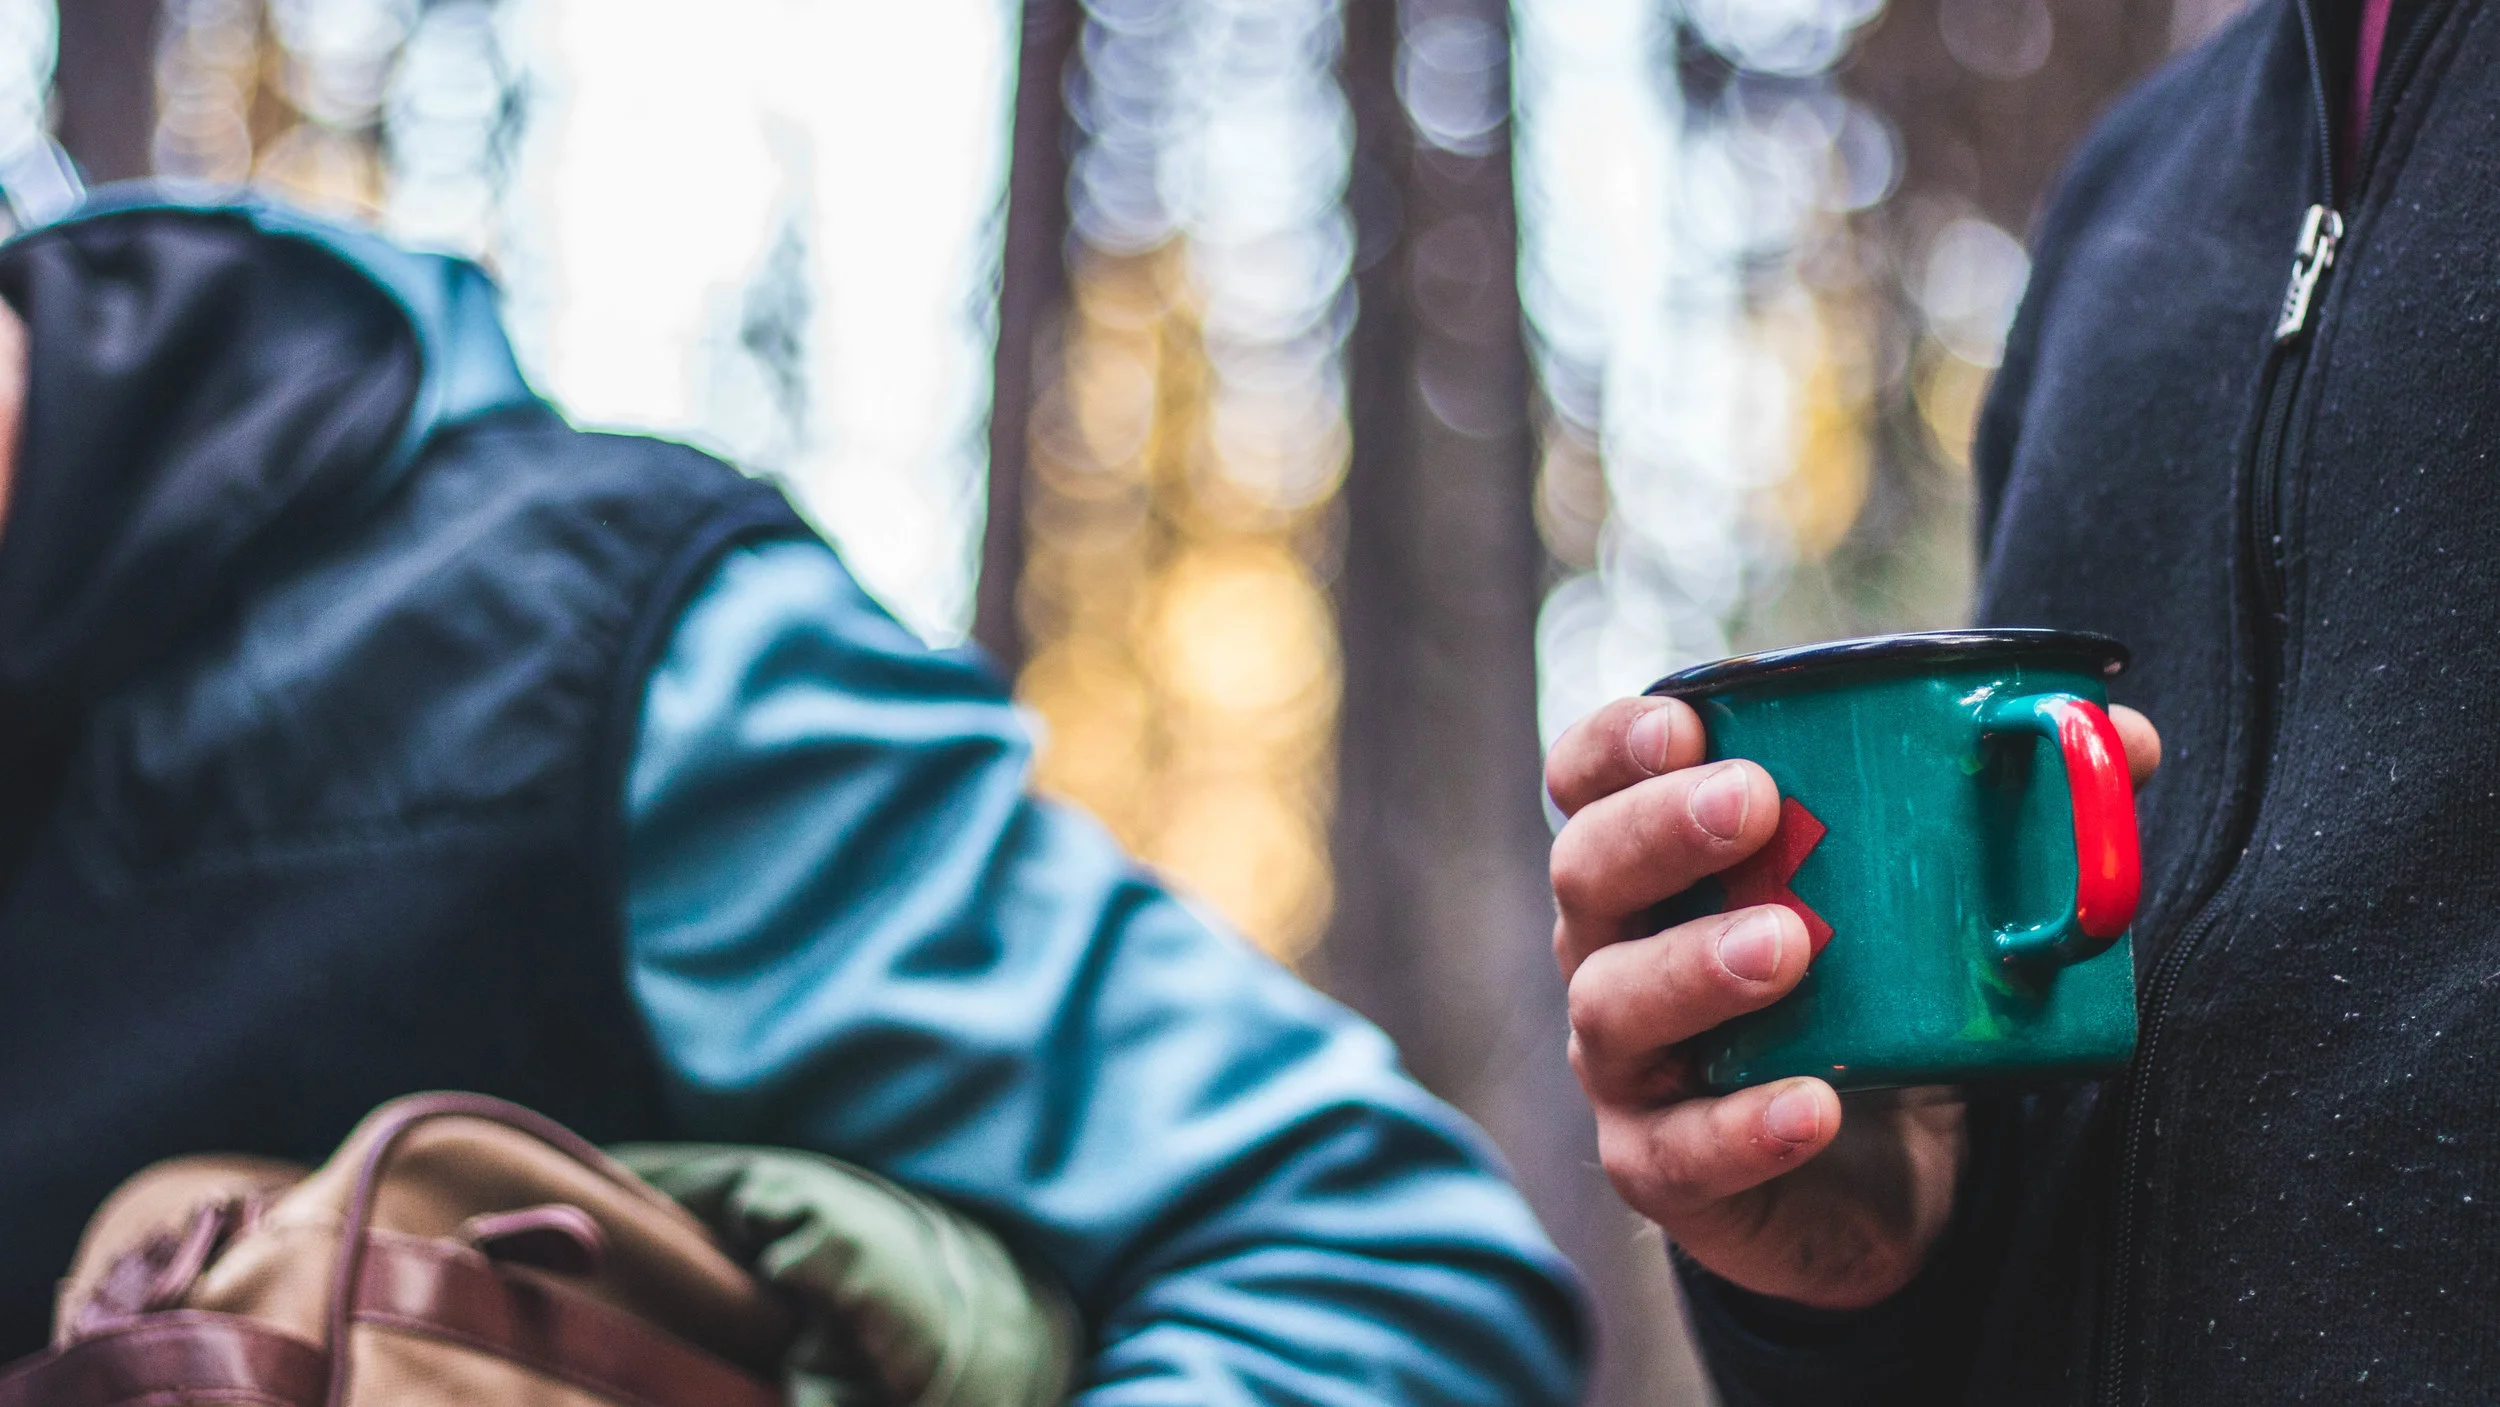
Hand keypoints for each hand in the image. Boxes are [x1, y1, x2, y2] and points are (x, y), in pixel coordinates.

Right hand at [1547, 695, 2159, 1309]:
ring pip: (1614, 1006)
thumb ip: (2011, 818)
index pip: (1588, 783)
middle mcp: (1615, 951)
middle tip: (1759, 804)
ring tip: (1788, 946)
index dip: (1615, 745)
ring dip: (1693, 968)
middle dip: (1661, 829)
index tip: (1686, 720)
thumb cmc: (1871, 1003)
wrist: (1874, 1184)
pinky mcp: (1663, 1167)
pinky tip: (1813, 1105)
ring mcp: (1627, 1065)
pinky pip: (1680, 1149)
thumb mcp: (1925, 909)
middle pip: (1588, 873)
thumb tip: (2127, 739)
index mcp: (1657, 866)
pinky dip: (1744, 1126)